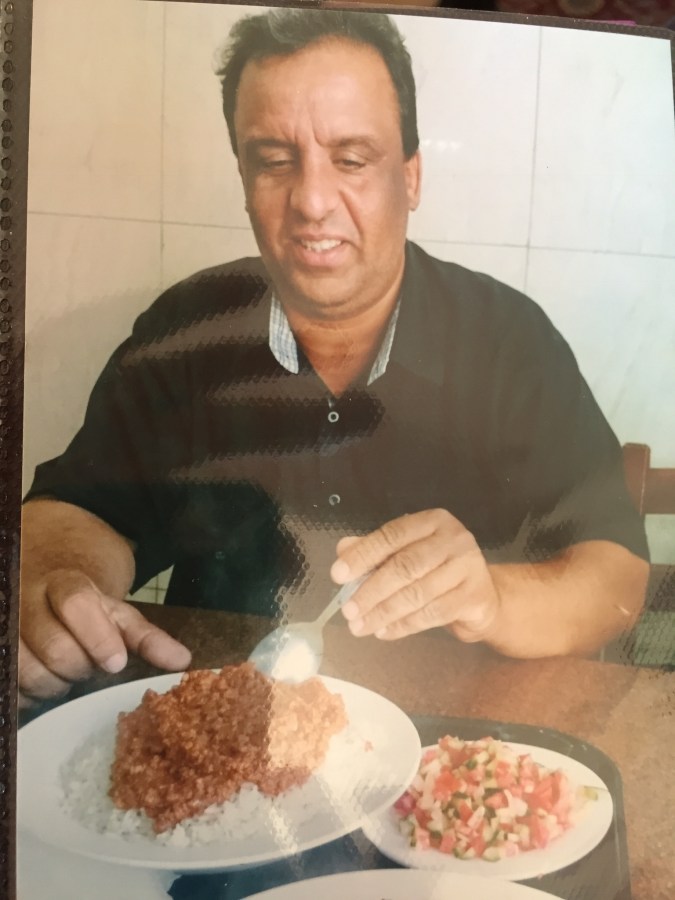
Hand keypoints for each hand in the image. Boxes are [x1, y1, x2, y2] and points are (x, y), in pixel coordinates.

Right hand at [19, 568, 191, 702]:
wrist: (43, 586)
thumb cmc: (87, 611)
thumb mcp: (118, 615)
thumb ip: (148, 637)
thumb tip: (183, 662)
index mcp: (65, 584)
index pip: (77, 603)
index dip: (97, 635)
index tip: (116, 662)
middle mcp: (27, 599)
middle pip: (54, 648)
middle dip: (80, 667)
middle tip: (90, 666)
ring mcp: (5, 626)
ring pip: (28, 672)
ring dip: (56, 684)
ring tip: (67, 672)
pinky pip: (11, 688)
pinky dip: (31, 695)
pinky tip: (44, 681)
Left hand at [330, 509, 500, 641]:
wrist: (483, 596)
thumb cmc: (438, 569)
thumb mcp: (407, 553)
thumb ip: (376, 550)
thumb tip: (342, 550)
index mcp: (432, 521)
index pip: (392, 535)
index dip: (363, 554)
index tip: (338, 575)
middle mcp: (453, 539)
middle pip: (405, 566)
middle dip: (371, 590)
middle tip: (348, 611)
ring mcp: (468, 567)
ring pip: (418, 593)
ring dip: (384, 613)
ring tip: (360, 626)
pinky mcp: (474, 596)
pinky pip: (432, 614)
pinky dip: (404, 625)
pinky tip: (384, 632)